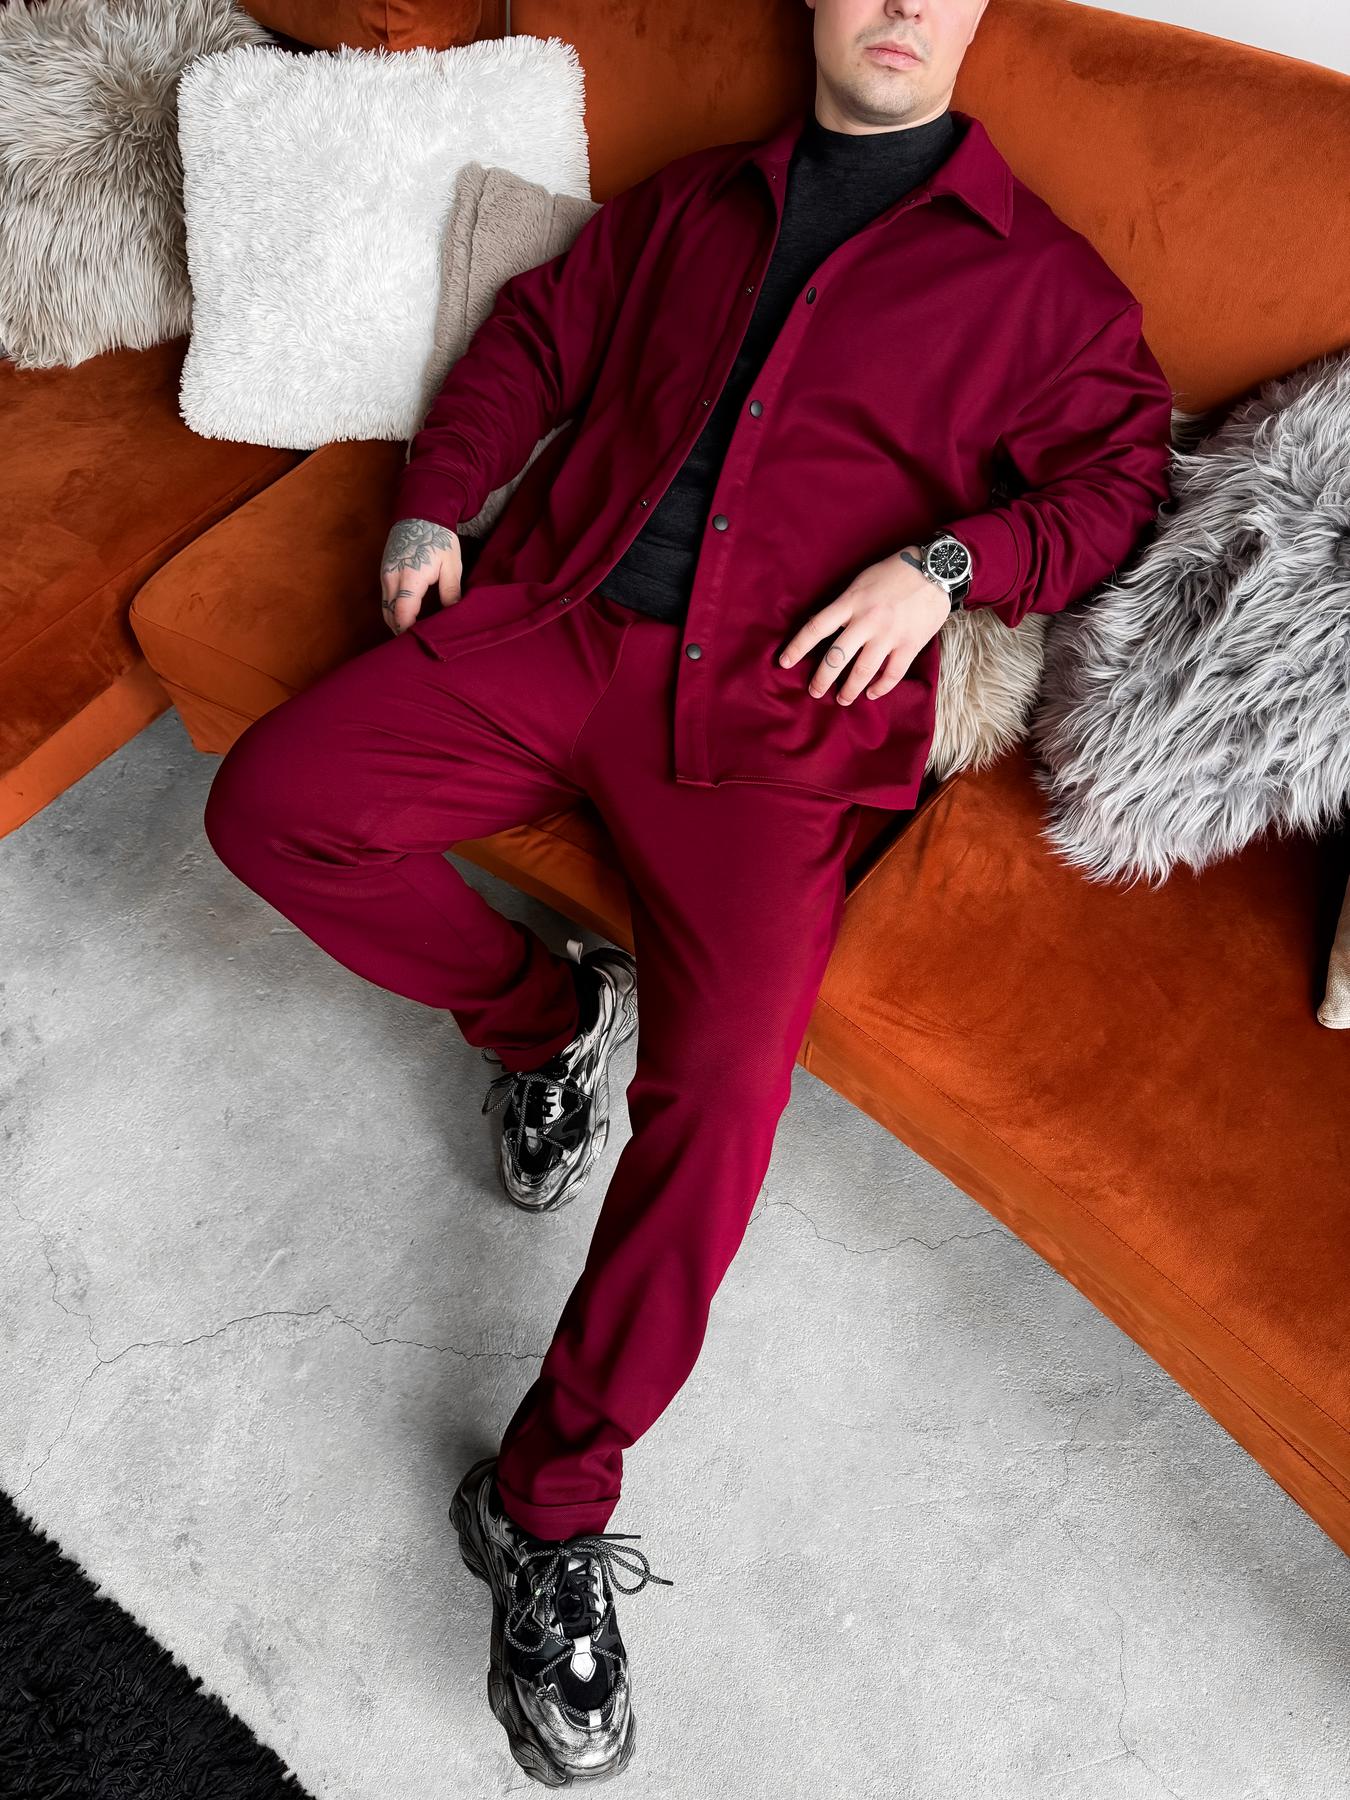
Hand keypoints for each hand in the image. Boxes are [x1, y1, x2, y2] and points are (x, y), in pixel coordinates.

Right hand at [380, 517, 462, 634]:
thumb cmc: (439, 538)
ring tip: (413, 634)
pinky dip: (393, 611)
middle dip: (401, 631)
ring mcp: (385, 574)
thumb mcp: (451, 565)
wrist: (420, 513)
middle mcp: (392, 577)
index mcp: (411, 577)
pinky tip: (407, 617)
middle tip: (418, 643)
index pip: (403, 614)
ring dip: (396, 622)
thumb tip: (453, 616)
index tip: (421, 640)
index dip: (409, 631)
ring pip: (385, 609)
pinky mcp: (383, 572)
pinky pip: (385, 599)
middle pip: (390, 615)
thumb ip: (451, 592)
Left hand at [776, 544, 950, 703]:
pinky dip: (880, 688)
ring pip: (863, 672)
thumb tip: (826, 628)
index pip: (816, 628)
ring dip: (849, 690)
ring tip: (842, 699)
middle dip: (822, 679)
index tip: (784, 663)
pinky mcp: (910, 644)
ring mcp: (889, 635)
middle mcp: (867, 621)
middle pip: (836, 657)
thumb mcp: (861, 582)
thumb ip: (845, 606)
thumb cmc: (894, 573)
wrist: (935, 570)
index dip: (797, 647)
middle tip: (814, 691)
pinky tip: (871, 694)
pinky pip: (892, 674)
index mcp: (851, 603)